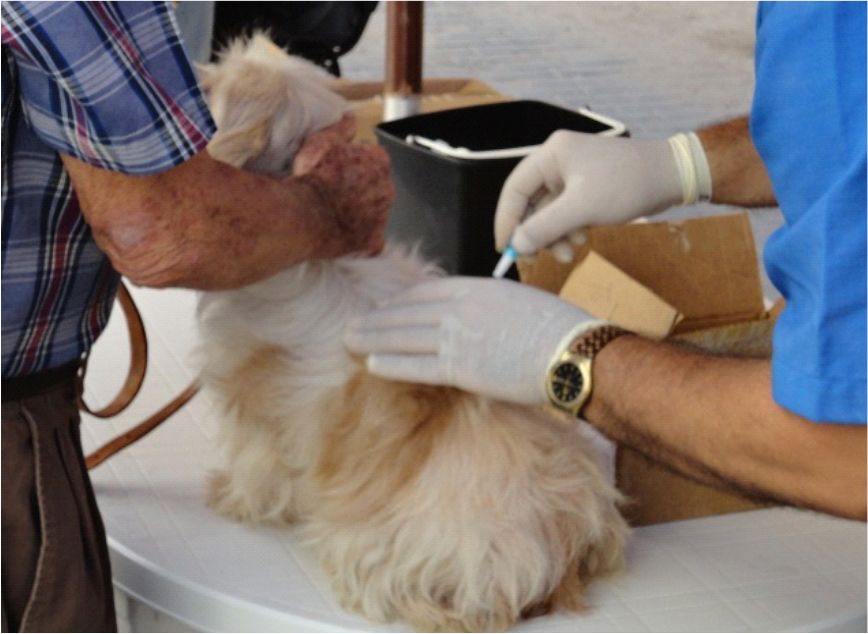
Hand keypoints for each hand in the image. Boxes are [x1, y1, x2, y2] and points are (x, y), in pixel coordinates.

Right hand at [295, 118, 393, 256]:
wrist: (303, 215)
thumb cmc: (311, 177)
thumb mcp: (321, 141)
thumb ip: (340, 128)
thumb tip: (350, 118)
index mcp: (379, 161)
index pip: (373, 158)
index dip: (354, 164)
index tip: (338, 169)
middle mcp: (387, 189)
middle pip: (376, 186)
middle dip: (360, 188)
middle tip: (335, 193)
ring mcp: (382, 218)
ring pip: (375, 213)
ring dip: (361, 213)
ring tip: (336, 214)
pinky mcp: (373, 243)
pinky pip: (371, 242)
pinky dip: (360, 240)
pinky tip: (344, 237)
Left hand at [344, 277, 596, 404]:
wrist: (574, 351)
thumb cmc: (557, 327)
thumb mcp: (520, 301)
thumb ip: (489, 305)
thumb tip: (476, 316)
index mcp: (477, 286)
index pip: (426, 292)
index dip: (400, 301)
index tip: (384, 307)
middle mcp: (462, 307)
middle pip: (408, 312)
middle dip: (377, 318)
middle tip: (352, 323)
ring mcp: (459, 336)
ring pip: (405, 336)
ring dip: (373, 338)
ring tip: (349, 340)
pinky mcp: (463, 367)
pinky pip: (418, 365)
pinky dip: (393, 364)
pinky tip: (372, 364)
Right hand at [494, 130, 682, 256]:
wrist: (672, 176)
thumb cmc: (626, 185)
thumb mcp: (582, 208)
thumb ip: (545, 228)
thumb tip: (516, 246)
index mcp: (551, 155)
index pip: (514, 189)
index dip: (506, 220)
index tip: (505, 249)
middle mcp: (557, 162)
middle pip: (531, 203)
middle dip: (536, 233)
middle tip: (536, 260)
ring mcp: (573, 175)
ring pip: (549, 212)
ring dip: (555, 236)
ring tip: (570, 254)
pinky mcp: (587, 188)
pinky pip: (566, 213)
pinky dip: (569, 230)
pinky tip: (583, 240)